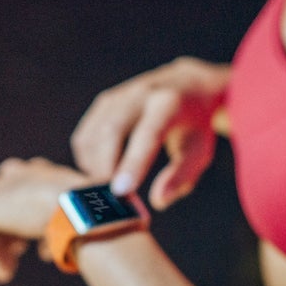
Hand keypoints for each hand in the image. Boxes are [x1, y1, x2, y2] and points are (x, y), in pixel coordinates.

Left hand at [0, 157, 86, 283]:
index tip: (31, 244)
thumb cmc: (91, 215)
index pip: (22, 191)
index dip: (24, 219)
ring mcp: (0, 190)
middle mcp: (19, 174)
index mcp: (41, 172)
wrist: (80, 208)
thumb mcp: (82, 218)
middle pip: (2, 205)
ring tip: (6, 273)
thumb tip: (54, 246)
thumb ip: (66, 225)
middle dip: (7, 232)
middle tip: (18, 253)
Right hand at [71, 57, 229, 210]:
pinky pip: (85, 135)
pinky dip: (88, 159)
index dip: (133, 163)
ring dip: (94, 167)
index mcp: (170, 104)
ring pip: (92, 134)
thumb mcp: (199, 151)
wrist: (186, 85)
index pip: (148, 134)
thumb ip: (180, 177)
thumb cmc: (195, 125)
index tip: (121, 191)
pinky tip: (104, 172)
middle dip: (105, 168)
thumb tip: (158, 201)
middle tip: (110, 200)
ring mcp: (119, 96)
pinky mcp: (104, 103)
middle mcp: (141, 94)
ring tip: (109, 187)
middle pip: (111, 131)